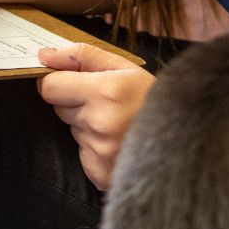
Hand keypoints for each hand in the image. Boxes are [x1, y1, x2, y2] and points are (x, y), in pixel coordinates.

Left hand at [37, 42, 155, 191]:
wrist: (185, 136)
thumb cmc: (153, 97)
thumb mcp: (124, 67)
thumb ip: (82, 56)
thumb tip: (43, 55)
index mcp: (106, 91)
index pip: (50, 87)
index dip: (58, 83)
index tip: (72, 83)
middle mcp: (101, 123)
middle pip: (60, 109)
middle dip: (77, 104)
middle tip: (108, 104)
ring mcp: (101, 151)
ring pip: (74, 131)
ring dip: (88, 126)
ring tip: (118, 124)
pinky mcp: (101, 173)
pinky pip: (83, 155)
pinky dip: (95, 150)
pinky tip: (118, 143)